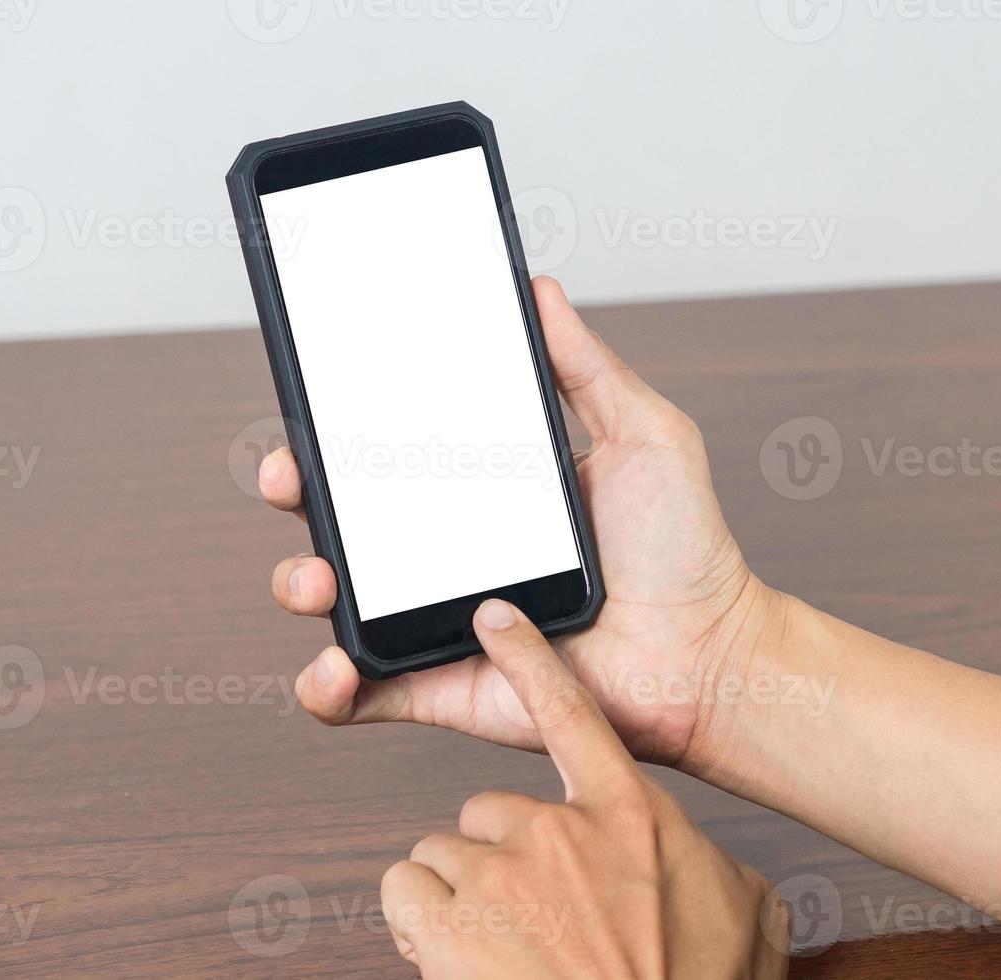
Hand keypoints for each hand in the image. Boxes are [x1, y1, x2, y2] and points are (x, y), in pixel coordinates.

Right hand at [261, 275, 784, 766]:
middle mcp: (446, 554)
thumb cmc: (684, 548)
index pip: (388, 453)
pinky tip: (337, 666)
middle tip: (290, 477)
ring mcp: (437, 622)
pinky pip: (362, 694)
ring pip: (333, 604)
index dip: (337, 430)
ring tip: (318, 579)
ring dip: (297, 584)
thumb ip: (587, 366)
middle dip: (294, 493)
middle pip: (339, 519)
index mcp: (480, 493)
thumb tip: (538, 288)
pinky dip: (328, 688)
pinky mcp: (442, 688)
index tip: (314, 402)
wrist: (710, 653)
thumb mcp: (644, 434)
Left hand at [381, 599, 788, 977]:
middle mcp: (558, 831)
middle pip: (487, 808)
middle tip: (526, 914)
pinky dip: (418, 920)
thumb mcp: (745, 912)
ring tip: (497, 947)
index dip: (528, 657)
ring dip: (460, 896)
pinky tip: (451, 952)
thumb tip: (711, 864)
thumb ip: (715, 864)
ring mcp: (500, 876)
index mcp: (628, 814)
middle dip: (497, 859)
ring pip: (442, 853)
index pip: (568, 710)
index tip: (495, 617)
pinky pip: (404, 889)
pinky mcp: (450, 926)